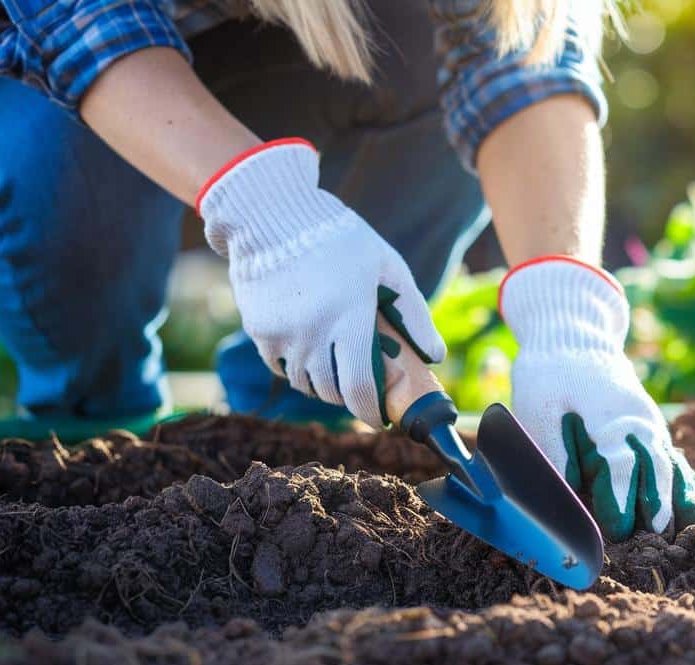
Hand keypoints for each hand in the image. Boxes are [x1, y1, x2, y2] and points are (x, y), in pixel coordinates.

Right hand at [199, 139, 443, 428]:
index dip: (371, 412)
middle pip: (332, 392)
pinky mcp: (259, 330)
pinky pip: (281, 367)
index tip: (381, 420)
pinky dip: (298, 369)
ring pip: (305, 384)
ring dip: (324, 386)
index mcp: (349, 318)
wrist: (271, 214)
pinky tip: (311, 353)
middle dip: (351, 399)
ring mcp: (282, 334)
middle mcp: (312, 333)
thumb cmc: (340, 238)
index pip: (360, 389)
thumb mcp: (387, 266)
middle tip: (363, 390)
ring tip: (338, 370)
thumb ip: (414, 313)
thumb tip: (435, 355)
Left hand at [500, 257, 694, 539]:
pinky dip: (685, 484)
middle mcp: (639, 422)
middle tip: (656, 541)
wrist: (574, 338)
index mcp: (610, 416)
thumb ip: (553, 448)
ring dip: (679, 499)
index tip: (618, 531)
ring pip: (672, 466)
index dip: (621, 499)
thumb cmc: (549, 374)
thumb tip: (564, 491)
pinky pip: (675, 460)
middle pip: (656, 468)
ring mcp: (651, 426)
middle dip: (657, 506)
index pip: (621, 464)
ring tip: (686, 532)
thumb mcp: (538, 406)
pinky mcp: (652, 431)